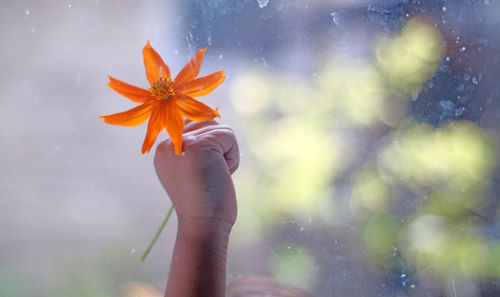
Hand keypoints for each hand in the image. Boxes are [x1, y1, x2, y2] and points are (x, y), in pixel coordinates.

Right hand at [154, 120, 238, 234]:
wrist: (204, 227)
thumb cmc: (204, 202)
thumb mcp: (191, 169)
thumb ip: (193, 145)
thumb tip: (211, 116)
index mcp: (163, 149)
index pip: (195, 126)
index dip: (209, 148)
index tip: (202, 175)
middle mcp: (167, 143)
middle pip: (208, 123)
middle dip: (218, 149)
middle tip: (208, 177)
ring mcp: (181, 143)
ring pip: (220, 128)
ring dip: (226, 153)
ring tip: (213, 176)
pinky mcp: (199, 145)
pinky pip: (229, 136)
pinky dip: (233, 158)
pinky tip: (221, 175)